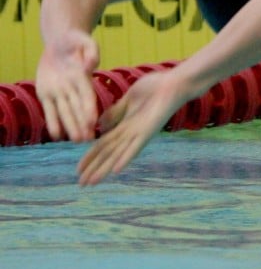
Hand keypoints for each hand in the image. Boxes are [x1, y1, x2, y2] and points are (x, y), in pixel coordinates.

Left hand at [35, 30, 99, 141]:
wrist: (60, 42)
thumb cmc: (77, 40)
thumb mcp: (85, 41)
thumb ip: (91, 52)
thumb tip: (92, 65)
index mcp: (83, 78)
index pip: (87, 96)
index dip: (89, 109)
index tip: (93, 122)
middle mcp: (73, 88)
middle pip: (77, 109)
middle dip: (81, 124)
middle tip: (85, 139)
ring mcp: (60, 92)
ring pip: (65, 112)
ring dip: (70, 126)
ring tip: (75, 141)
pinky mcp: (46, 94)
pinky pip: (49, 110)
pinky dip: (53, 122)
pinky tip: (56, 135)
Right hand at [76, 69, 184, 185]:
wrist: (174, 83)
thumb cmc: (155, 88)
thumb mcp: (129, 100)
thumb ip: (115, 112)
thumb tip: (99, 124)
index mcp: (125, 126)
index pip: (103, 145)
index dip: (90, 157)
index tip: (78, 169)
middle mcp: (132, 134)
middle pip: (108, 154)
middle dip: (94, 169)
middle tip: (81, 185)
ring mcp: (140, 133)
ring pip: (118, 154)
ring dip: (104, 169)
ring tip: (91, 183)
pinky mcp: (149, 131)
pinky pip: (136, 147)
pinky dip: (126, 158)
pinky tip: (116, 171)